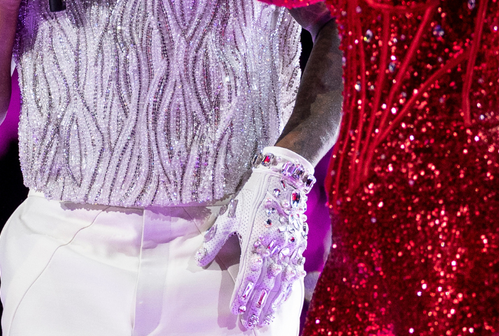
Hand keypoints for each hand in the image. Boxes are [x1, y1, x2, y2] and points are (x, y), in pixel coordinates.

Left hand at [195, 147, 313, 329]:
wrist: (285, 178)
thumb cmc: (253, 194)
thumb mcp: (231, 214)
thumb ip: (216, 240)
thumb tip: (200, 261)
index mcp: (256, 240)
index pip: (248, 275)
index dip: (242, 294)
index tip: (235, 310)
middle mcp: (274, 247)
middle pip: (266, 284)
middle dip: (256, 306)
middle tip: (248, 324)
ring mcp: (289, 248)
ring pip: (281, 282)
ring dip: (272, 302)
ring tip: (264, 319)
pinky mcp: (298, 245)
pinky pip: (293, 273)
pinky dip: (287, 289)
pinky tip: (282, 301)